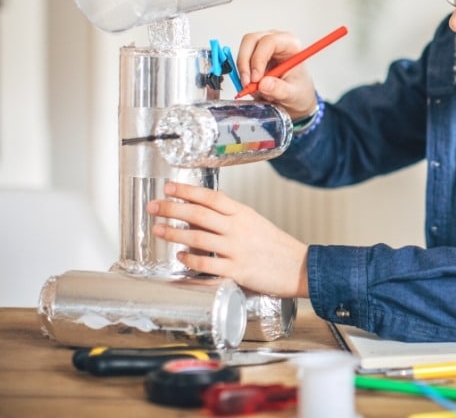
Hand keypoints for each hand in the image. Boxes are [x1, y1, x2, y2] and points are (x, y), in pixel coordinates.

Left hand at [149, 181, 308, 297]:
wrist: (299, 267)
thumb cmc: (277, 246)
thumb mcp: (255, 223)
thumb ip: (231, 218)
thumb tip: (200, 214)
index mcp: (243, 213)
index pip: (210, 196)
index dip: (187, 190)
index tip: (168, 187)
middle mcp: (238, 228)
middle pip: (198, 214)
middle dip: (172, 208)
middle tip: (153, 207)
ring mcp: (237, 249)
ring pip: (197, 237)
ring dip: (174, 232)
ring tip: (159, 230)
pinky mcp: (237, 271)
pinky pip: (206, 264)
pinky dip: (190, 259)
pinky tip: (180, 256)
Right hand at [236, 30, 318, 118]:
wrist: (297, 96)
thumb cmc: (300, 90)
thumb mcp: (293, 94)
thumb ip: (280, 89)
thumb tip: (263, 84)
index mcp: (290, 44)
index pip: (269, 41)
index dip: (259, 59)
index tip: (256, 79)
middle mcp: (276, 41)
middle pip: (251, 40)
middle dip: (245, 63)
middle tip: (247, 84)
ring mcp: (263, 46)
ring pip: (244, 49)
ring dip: (243, 70)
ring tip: (252, 88)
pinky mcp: (254, 55)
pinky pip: (242, 60)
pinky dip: (242, 74)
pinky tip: (251, 86)